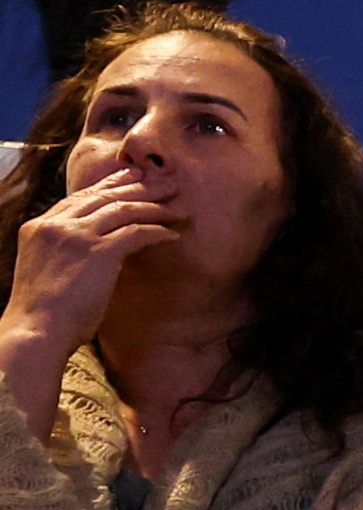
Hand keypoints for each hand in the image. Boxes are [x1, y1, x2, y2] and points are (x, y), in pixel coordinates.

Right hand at [2, 167, 171, 396]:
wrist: (37, 330)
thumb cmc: (45, 313)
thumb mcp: (48, 269)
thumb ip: (65, 251)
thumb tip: (95, 250)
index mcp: (39, 226)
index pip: (79, 196)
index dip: (109, 185)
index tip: (132, 178)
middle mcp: (55, 225)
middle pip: (103, 196)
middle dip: (138, 186)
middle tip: (166, 182)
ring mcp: (75, 236)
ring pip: (122, 209)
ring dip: (154, 206)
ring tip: (178, 207)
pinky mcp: (97, 252)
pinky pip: (136, 232)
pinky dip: (157, 232)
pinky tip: (173, 236)